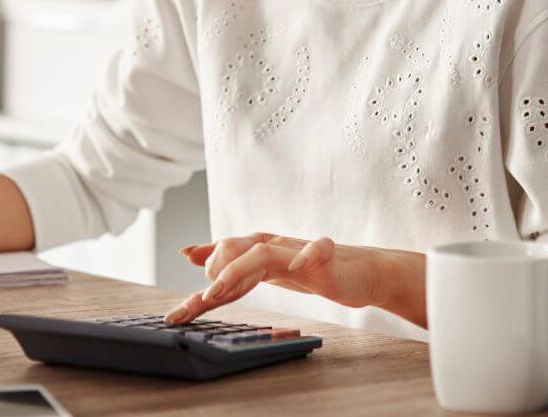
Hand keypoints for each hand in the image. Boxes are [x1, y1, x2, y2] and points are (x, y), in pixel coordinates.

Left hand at [163, 232, 394, 324]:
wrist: (362, 272)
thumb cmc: (314, 271)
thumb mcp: (269, 269)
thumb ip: (232, 263)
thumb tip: (192, 254)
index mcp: (261, 250)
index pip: (226, 256)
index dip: (203, 268)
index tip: (184, 282)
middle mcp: (276, 246)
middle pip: (236, 248)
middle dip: (215, 271)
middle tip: (204, 300)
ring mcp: (300, 250)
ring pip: (264, 251)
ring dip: (238, 268)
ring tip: (219, 288)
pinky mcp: (328, 257)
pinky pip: (316, 250)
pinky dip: (306, 256)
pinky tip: (297, 266)